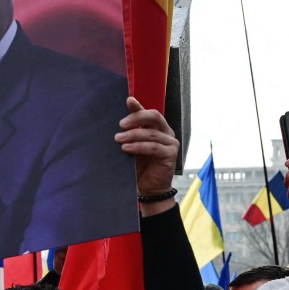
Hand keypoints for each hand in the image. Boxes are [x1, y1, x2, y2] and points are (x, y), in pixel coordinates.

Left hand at [116, 97, 178, 215]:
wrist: (148, 188)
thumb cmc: (139, 167)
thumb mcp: (132, 147)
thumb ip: (129, 134)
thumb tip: (117, 123)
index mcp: (157, 128)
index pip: (148, 113)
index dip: (138, 106)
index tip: (128, 101)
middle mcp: (166, 132)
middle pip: (154, 116)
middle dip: (137, 117)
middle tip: (121, 124)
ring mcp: (171, 143)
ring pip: (151, 133)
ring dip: (133, 135)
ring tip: (118, 139)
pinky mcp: (171, 154)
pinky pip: (154, 147)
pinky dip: (139, 147)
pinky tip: (126, 149)